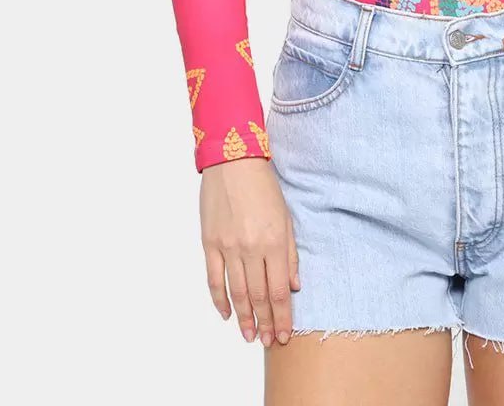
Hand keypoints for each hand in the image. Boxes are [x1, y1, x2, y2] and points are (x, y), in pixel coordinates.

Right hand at [200, 157, 299, 346]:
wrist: (233, 162)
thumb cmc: (264, 187)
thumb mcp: (286, 217)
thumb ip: (290, 254)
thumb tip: (293, 286)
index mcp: (274, 241)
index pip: (279, 291)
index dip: (281, 316)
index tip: (283, 335)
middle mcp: (251, 248)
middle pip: (259, 296)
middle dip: (264, 323)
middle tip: (267, 342)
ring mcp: (228, 247)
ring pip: (237, 293)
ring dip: (244, 318)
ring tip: (249, 336)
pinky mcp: (210, 243)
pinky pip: (214, 279)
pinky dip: (220, 300)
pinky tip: (227, 314)